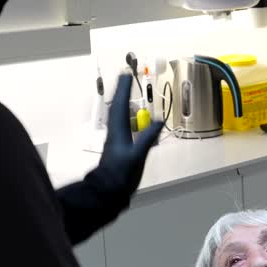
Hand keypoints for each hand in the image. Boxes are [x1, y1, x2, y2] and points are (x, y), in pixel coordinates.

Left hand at [87, 74, 162, 201]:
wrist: (107, 193)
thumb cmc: (121, 174)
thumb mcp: (136, 156)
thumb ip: (148, 138)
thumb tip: (159, 120)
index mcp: (118, 132)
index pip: (120, 105)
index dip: (124, 90)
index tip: (126, 74)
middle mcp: (115, 132)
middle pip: (117, 107)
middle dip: (122, 92)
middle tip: (125, 77)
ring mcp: (116, 140)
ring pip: (118, 116)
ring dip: (123, 102)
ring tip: (127, 92)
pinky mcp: (118, 147)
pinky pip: (122, 125)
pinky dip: (126, 117)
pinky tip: (131, 119)